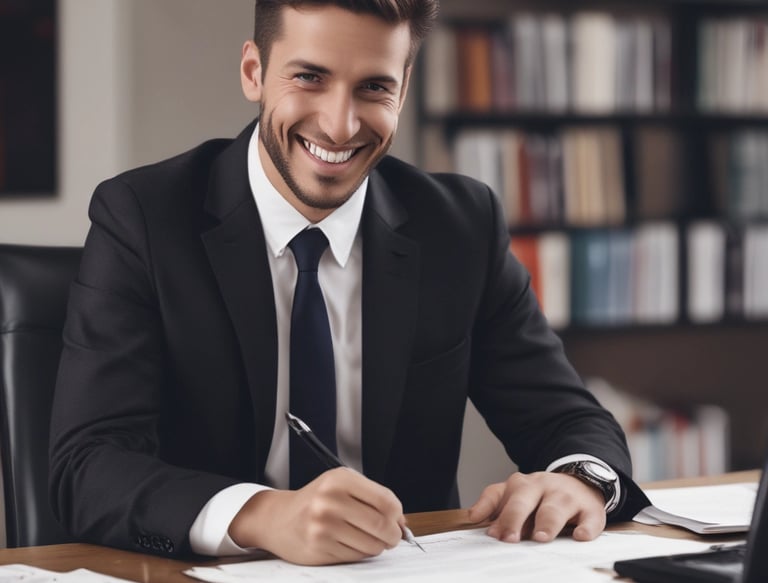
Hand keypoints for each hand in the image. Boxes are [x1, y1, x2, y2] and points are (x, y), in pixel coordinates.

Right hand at [228, 467, 405, 564]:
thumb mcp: (343, 486)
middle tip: (391, 537)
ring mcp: (322, 525)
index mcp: (339, 479)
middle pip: (382, 525)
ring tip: (366, 538)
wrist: (279, 519)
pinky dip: (359, 553)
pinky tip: (348, 543)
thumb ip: (373, 498)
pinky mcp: (318, 547)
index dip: (398, 515)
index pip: (386, 501)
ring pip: (371, 545)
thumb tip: (402, 523)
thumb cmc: (317, 500)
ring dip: (377, 546)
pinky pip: (356, 556)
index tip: (398, 520)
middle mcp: (330, 500)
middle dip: (393, 535)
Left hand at [467, 471, 605, 542]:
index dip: (495, 513)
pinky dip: (586, 528)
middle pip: (525, 499)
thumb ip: (494, 505)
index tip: (492, 534)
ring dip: (547, 522)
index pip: (503, 495)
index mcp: (521, 484)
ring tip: (541, 537)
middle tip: (510, 538)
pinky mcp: (591, 509)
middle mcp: (542, 486)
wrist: (581, 481)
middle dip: (515, 518)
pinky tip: (580, 536)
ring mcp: (566, 496)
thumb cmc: (543, 495)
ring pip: (556, 507)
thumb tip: (475, 518)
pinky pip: (590, 519)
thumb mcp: (516, 494)